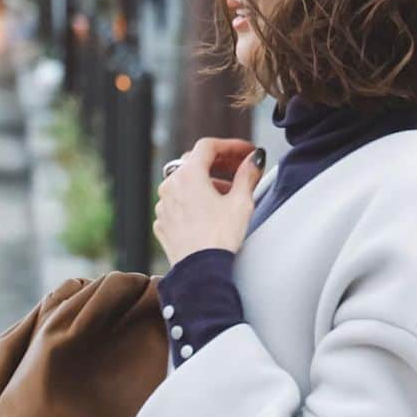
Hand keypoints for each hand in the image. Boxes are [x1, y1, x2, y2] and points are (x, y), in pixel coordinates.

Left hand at [154, 138, 265, 266]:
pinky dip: (193, 201)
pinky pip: (178, 203)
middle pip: (194, 162)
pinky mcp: (163, 223)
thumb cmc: (220, 237)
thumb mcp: (241, 202)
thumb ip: (248, 175)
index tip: (246, 151)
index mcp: (188, 174)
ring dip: (206, 183)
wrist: (200, 270)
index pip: (208, 146)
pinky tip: (209, 212)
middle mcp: (170, 185)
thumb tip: (254, 160)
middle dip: (219, 163)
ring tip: (227, 194)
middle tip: (239, 169)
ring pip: (185, 183)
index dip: (231, 145)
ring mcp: (163, 205)